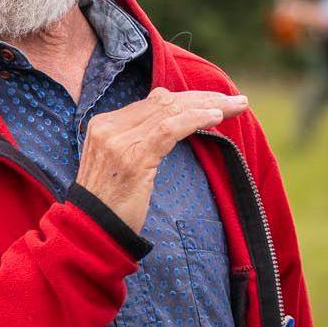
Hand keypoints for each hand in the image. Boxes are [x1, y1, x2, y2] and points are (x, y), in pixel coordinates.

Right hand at [75, 88, 248, 234]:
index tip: (216, 102)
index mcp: (103, 124)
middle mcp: (108, 126)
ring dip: (208, 106)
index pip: (152, 101)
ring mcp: (119, 141)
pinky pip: (170, 129)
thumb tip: (171, 119)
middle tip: (235, 101)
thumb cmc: (110, 201)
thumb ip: (136, 139)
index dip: (188, 98)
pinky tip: (215, 117)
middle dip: (203, 98)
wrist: (91, 229)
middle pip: (164, 101)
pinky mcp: (134, 156)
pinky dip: (195, 119)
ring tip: (235, 107)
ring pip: (170, 111)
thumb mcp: (118, 162)